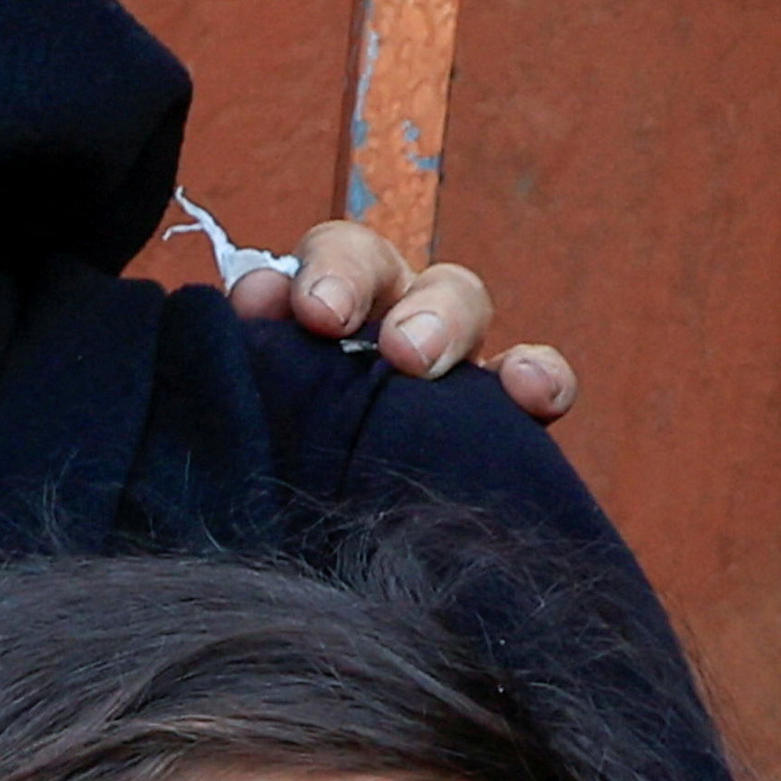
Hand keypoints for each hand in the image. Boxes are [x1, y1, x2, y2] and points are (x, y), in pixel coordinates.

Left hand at [224, 216, 576, 423]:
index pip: (339, 255)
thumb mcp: (241, 394)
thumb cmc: (258, 447)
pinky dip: (539, 382)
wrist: (281, 525)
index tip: (313, 311)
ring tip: (438, 366)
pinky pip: (533, 386)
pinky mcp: (491, 419)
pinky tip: (533, 399)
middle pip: (415, 280)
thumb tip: (255, 298)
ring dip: (456, 328)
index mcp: (324, 304)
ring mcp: (446, 367)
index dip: (331, 272)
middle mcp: (388, 322)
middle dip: (410, 306)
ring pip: (468, 315)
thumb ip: (245, 350)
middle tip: (401, 349)